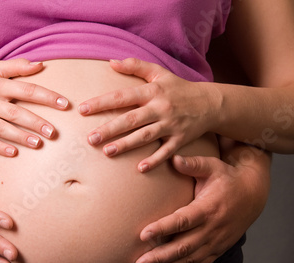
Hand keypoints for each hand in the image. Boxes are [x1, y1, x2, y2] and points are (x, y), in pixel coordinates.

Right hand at [0, 59, 68, 155]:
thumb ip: (17, 66)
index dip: (46, 97)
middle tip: (53, 131)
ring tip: (38, 143)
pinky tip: (14, 152)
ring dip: (20, 136)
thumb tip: (41, 64)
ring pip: (2, 128)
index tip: (65, 104)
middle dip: (35, 122)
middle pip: (15, 112)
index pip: (26, 90)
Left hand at [78, 58, 219, 171]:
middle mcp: (160, 108)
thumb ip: (135, 66)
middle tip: (90, 138)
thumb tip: (111, 62)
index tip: (83, 110)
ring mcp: (171, 125)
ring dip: (126, 145)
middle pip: (131, 119)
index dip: (102, 103)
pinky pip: (166, 151)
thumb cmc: (179, 88)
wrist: (210, 103)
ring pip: (145, 136)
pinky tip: (140, 169)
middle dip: (110, 129)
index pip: (122, 96)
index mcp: (152, 91)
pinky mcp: (180, 139)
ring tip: (107, 152)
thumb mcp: (160, 72)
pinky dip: (155, 160)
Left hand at [134, 149, 269, 262]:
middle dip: (160, 257)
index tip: (143, 234)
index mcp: (208, 208)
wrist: (253, 195)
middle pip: (184, 247)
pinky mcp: (217, 250)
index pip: (183, 221)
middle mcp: (212, 228)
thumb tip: (173, 158)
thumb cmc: (226, 178)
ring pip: (189, 260)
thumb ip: (193, 164)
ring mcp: (216, 242)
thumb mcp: (212, 166)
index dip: (163, 228)